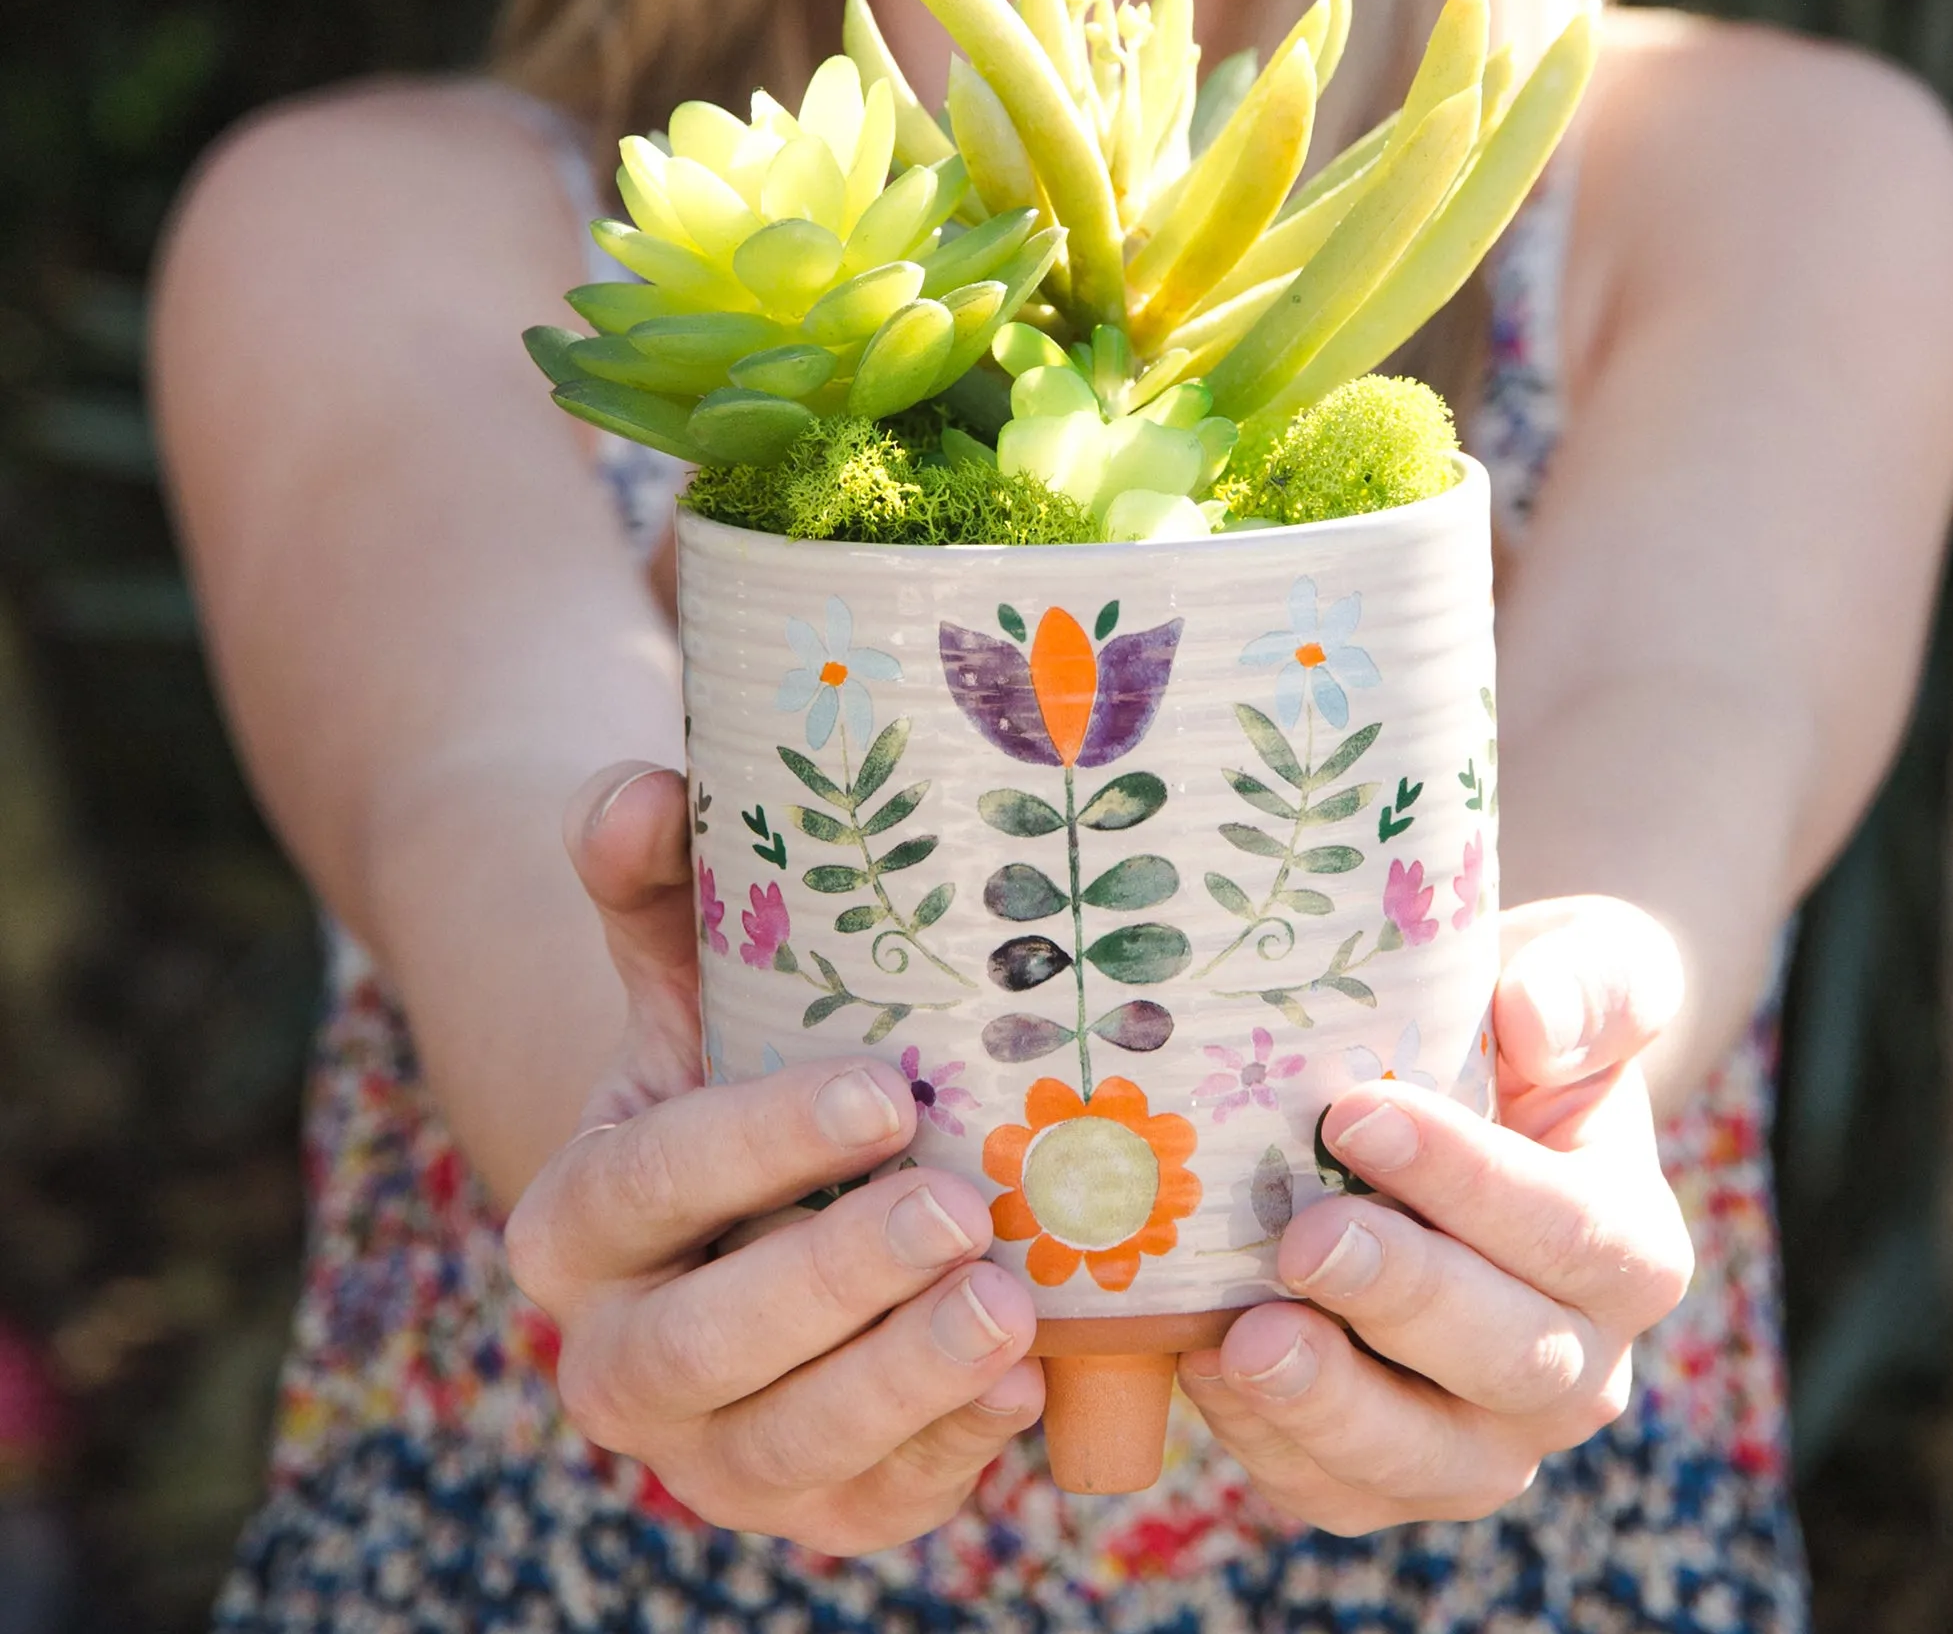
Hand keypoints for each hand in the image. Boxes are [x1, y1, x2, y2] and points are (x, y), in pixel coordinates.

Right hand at [504, 764, 1044, 1551]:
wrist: (768, 1202)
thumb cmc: (738, 1053)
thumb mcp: (692, 959)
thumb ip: (658, 869)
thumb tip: (647, 791)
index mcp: (574, 1218)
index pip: (645, 1185)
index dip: (757, 1144)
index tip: (882, 1092)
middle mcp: (615, 1355)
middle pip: (699, 1345)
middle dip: (832, 1282)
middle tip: (965, 1213)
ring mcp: (710, 1456)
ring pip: (779, 1454)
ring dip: (899, 1385)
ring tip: (1013, 1312)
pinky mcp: (811, 1512)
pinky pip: (868, 1511)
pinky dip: (945, 1461)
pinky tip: (1028, 1393)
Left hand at [1178, 895, 1692, 1531]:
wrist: (1454, 1102)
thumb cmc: (1518, 1031)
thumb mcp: (1581, 970)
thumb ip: (1589, 985)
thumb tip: (1535, 1017)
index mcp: (1633, 1250)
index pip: (1569, 1232)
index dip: (1468, 1183)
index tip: (1359, 1114)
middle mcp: (1581, 1367)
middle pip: (1513, 1361)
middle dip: (1401, 1299)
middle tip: (1301, 1235)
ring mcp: (1490, 1439)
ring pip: (1431, 1460)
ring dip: (1333, 1407)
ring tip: (1245, 1340)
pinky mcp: (1393, 1477)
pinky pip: (1340, 1492)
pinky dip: (1271, 1444)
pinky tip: (1201, 1364)